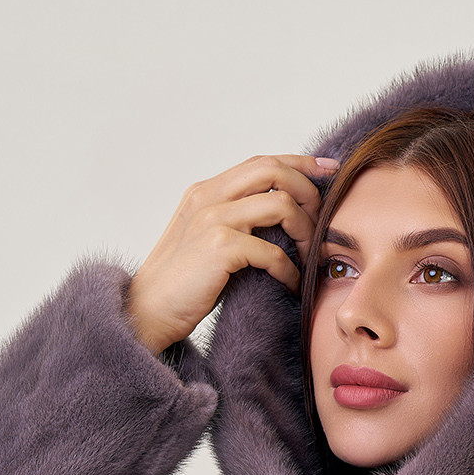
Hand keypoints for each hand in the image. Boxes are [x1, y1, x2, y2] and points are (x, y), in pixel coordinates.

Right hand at [124, 153, 339, 353]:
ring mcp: (213, 219)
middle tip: (323, 219)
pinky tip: (291, 284)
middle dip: (308, 190)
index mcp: (205, 191)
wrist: (145, 311)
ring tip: (309, 256)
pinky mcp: (220, 248)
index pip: (261, 162)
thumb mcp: (204, 240)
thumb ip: (234, 220)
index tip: (328, 170)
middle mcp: (208, 196)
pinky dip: (289, 269)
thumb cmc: (179, 285)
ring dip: (305, 230)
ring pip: (281, 204)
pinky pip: (272, 251)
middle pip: (274, 170)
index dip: (299, 163)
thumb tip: (278, 217)